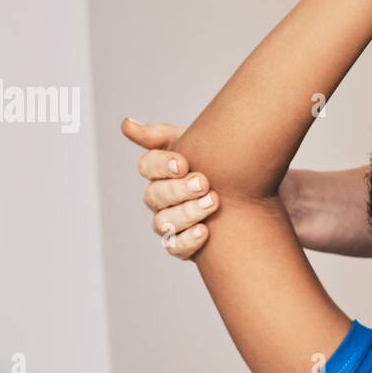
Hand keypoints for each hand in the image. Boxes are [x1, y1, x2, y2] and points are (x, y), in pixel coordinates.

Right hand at [121, 118, 218, 259]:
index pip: (147, 166)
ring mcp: (168, 223)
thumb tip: (126, 124)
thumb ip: (160, 135)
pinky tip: (205, 231)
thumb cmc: (213, 164)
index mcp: (159, 172)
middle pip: (155, 196)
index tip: (183, 163)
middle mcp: (158, 199)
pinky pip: (175, 248)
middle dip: (179, 189)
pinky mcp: (181, 245)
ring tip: (213, 202)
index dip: (162, 166)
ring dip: (187, 213)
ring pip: (164, 223)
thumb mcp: (192, 143)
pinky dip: (188, 240)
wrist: (245, 194)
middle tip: (203, 183)